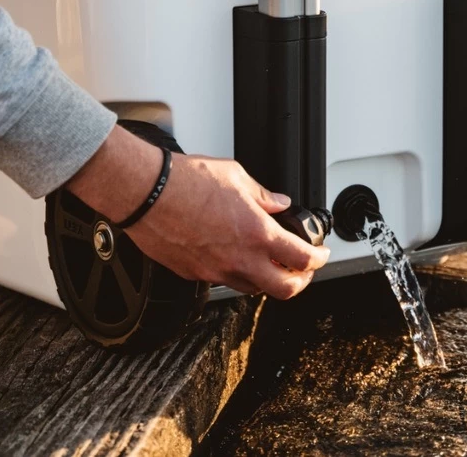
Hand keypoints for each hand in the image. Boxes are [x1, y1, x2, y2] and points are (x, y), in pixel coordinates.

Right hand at [66, 125, 330, 299]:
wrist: (146, 192)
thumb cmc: (185, 181)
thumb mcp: (235, 176)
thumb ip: (262, 195)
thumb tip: (277, 203)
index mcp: (256, 233)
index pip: (302, 258)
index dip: (318, 259)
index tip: (320, 255)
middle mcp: (239, 259)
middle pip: (284, 290)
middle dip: (299, 282)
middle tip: (302, 270)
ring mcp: (215, 271)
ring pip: (252, 289)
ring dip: (266, 279)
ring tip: (267, 263)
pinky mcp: (194, 274)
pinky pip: (223, 281)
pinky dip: (235, 273)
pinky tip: (232, 256)